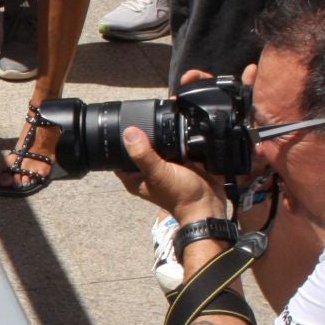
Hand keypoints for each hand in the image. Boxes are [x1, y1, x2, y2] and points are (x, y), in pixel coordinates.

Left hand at [115, 127, 232, 221]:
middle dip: (142, 134)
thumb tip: (129, 132)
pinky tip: (178, 130)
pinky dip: (176, 139)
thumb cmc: (180, 195)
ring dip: (161, 136)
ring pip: (157, 144)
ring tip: (164, 125)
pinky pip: (173, 145)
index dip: (117, 141)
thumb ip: (143, 154)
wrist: (208, 203)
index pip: (116, 156)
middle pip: (138, 146)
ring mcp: (163, 166)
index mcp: (134, 177)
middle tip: (147, 121)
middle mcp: (146, 171)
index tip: (123, 126)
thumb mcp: (158, 173)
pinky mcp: (178, 162)